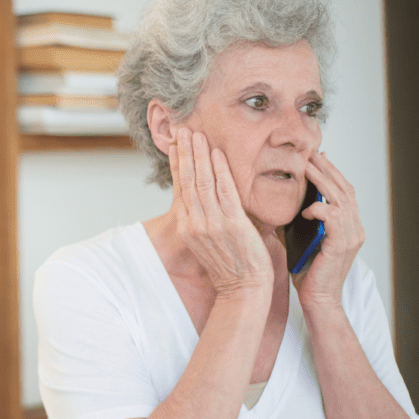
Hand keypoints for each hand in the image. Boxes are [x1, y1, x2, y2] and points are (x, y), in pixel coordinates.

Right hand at [170, 129, 272, 295]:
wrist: (243, 289)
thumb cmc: (230, 266)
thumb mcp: (207, 241)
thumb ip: (204, 218)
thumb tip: (205, 197)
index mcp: (188, 227)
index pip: (180, 188)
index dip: (177, 163)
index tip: (175, 144)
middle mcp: (195, 223)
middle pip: (187, 180)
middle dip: (184, 152)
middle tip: (182, 129)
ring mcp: (213, 224)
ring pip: (202, 182)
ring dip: (199, 155)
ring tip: (196, 134)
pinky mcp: (232, 224)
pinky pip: (224, 191)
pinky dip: (219, 171)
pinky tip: (216, 154)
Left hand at [292, 151, 364, 307]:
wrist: (317, 300)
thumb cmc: (308, 273)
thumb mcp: (298, 241)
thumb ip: (291, 222)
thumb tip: (271, 205)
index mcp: (348, 225)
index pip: (343, 191)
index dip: (331, 172)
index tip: (315, 156)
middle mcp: (355, 228)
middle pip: (345, 189)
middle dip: (327, 169)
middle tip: (310, 154)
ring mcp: (351, 236)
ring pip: (341, 199)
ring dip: (323, 182)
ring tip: (307, 168)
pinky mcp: (342, 245)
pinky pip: (334, 219)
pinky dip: (320, 210)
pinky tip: (306, 208)